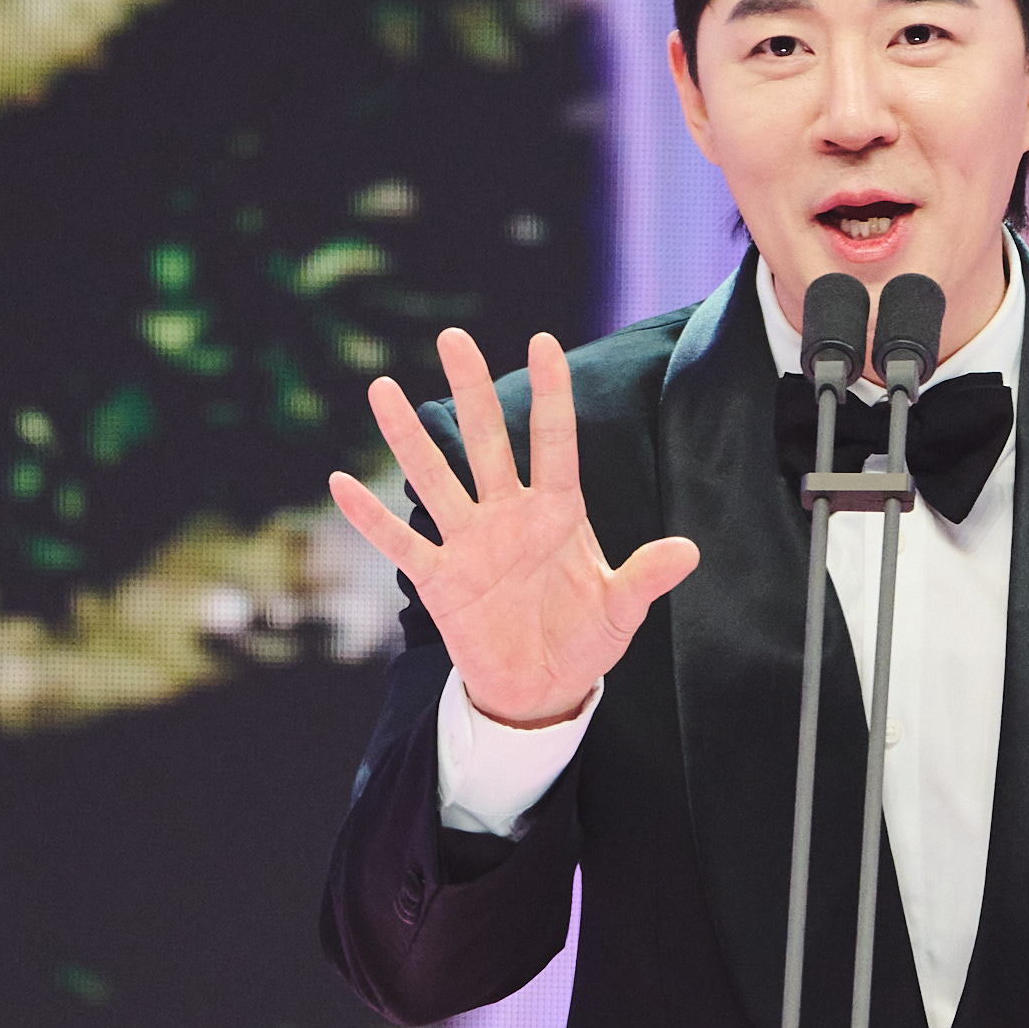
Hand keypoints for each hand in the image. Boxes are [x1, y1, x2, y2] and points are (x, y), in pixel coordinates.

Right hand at [328, 327, 698, 727]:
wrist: (542, 689)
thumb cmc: (584, 640)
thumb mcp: (620, 611)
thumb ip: (645, 578)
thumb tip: (689, 551)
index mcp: (558, 513)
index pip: (553, 442)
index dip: (550, 395)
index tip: (543, 341)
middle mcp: (508, 515)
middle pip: (486, 442)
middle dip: (471, 391)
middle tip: (453, 337)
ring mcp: (469, 543)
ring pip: (435, 479)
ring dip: (408, 438)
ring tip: (382, 389)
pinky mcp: (439, 579)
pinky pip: (399, 544)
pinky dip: (369, 519)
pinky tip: (339, 483)